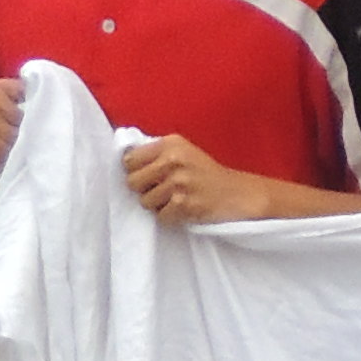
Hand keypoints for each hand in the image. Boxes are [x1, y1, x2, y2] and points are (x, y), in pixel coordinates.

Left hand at [121, 136, 282, 225]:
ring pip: (144, 201)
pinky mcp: (183, 204)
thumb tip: (122, 161)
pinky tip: (185, 209)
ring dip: (158, 205)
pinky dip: (170, 217)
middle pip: (132, 182)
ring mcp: (179, 182)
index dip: (137, 171)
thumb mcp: (184, 152)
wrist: (238, 194)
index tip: (150, 176)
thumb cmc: (206, 175)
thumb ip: (156, 153)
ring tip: (177, 198)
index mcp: (171, 143)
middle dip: (145, 189)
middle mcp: (173, 159)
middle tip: (164, 189)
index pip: (129, 159)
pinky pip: (159, 216)